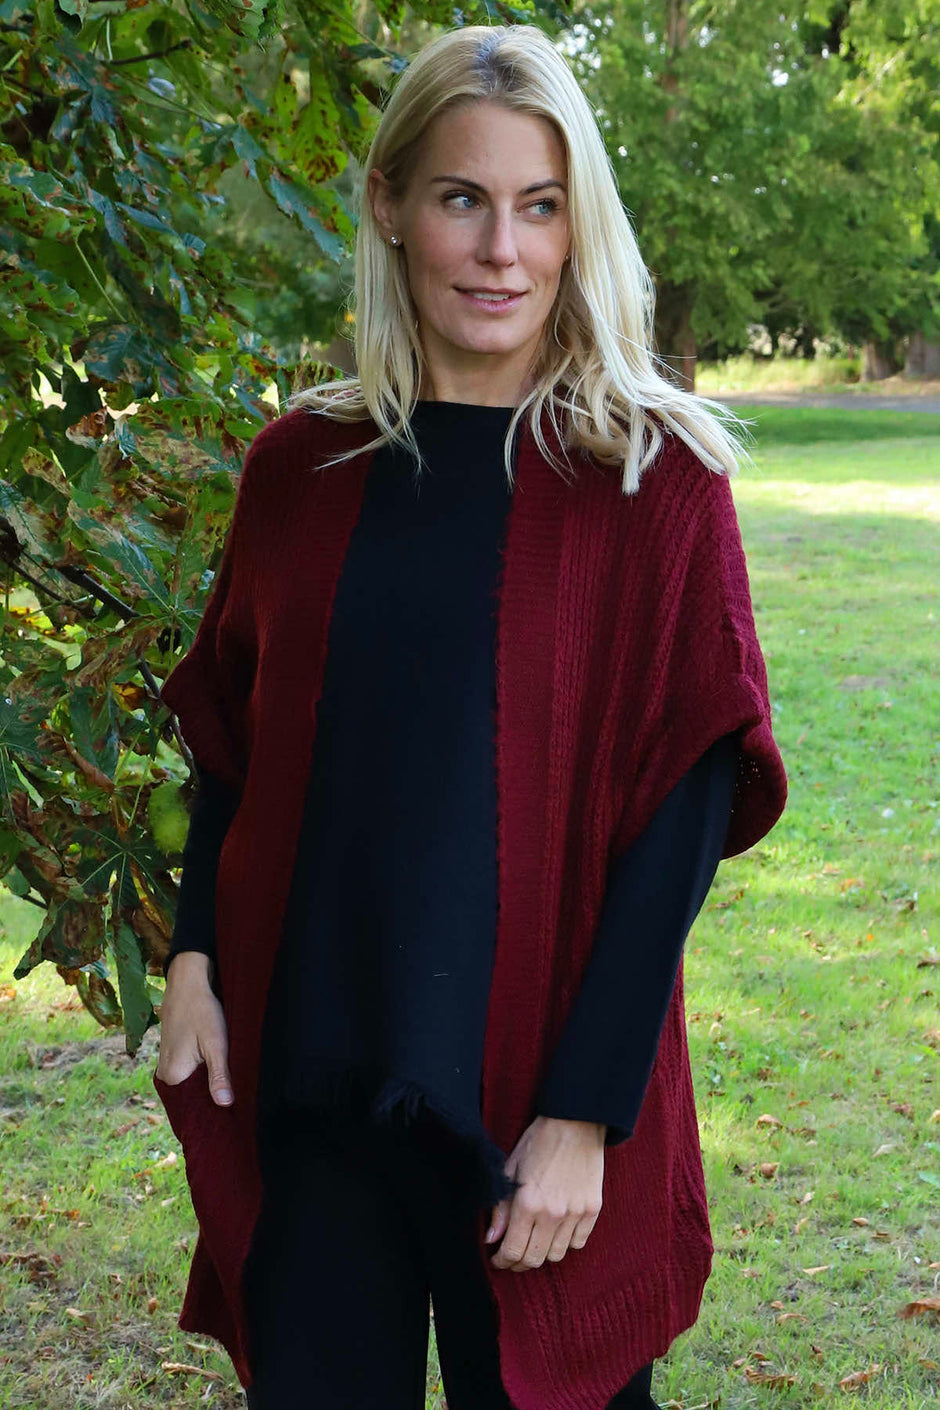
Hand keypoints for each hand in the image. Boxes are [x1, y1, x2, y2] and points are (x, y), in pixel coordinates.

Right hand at [155, 951, 233, 1105]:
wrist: (187, 982)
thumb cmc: (202, 1010)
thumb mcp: (216, 1043)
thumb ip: (219, 1075)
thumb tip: (225, 1104)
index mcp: (173, 1076)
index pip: (195, 1105)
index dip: (215, 1107)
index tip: (235, 1110)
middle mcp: (164, 1074)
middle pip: (193, 1095)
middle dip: (212, 1094)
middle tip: (237, 1096)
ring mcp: (166, 1064)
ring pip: (192, 1082)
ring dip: (208, 1082)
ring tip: (230, 1084)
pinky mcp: (171, 1055)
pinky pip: (188, 1072)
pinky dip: (202, 1072)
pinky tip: (217, 1069)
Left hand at [485, 1116, 604, 1270]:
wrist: (576, 1123)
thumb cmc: (539, 1142)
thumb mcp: (510, 1169)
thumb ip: (501, 1208)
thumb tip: (491, 1239)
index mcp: (528, 1203)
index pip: (513, 1250)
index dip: (502, 1261)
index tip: (498, 1259)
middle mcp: (552, 1214)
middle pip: (534, 1259)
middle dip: (519, 1263)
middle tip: (513, 1256)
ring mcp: (575, 1213)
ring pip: (557, 1255)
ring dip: (542, 1254)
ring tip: (535, 1242)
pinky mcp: (592, 1210)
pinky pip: (578, 1243)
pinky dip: (565, 1243)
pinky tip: (556, 1232)